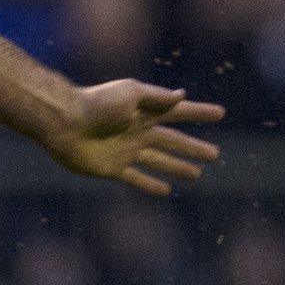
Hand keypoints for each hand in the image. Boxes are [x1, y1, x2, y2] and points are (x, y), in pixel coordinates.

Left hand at [39, 80, 224, 196]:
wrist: (64, 122)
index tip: (220, 113)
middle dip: (194, 147)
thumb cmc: (96, 103)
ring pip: (160, 160)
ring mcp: (128, 150)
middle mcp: (139, 131)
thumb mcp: (129, 93)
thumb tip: (182, 96)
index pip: (179, 112)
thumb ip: (155, 98)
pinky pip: (137, 178)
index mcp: (145, 110)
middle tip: (216, 154)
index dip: (200, 113)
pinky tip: (165, 190)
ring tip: (198, 175)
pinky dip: (151, 184)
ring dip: (179, 167)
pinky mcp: (114, 168)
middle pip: (174, 141)